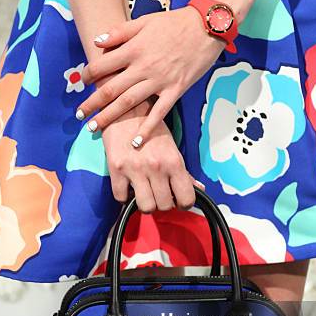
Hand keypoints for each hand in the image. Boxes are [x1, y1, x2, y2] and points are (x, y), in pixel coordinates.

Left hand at [78, 6, 225, 145]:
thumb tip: (96, 41)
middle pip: (111, 89)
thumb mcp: (144, 21)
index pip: (103, 65)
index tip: (81, 83)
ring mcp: (159, 81)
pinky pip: (158, 113)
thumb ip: (119, 32)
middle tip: (80, 115)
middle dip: (93, 103)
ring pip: (129, 103)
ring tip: (94, 127)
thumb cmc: (175, 23)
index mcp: (133, 49)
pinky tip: (136, 142)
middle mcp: (142, 67)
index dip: (88, 75)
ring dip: (110, 117)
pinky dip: (147, 129)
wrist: (206, 27)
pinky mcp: (175, 90)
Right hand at [101, 98, 204, 212]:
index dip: (183, 204)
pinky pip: (121, 197)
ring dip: (145, 203)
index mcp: (173, 162)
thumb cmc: (151, 129)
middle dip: (163, 203)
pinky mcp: (115, 169)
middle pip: (164, 206)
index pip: (186, 199)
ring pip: (146, 207)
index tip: (177, 200)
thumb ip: (185, 172)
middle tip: (159, 193)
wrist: (125, 108)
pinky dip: (124, 196)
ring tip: (144, 192)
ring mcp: (134, 169)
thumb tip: (200, 189)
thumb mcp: (172, 148)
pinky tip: (128, 186)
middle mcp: (156, 167)